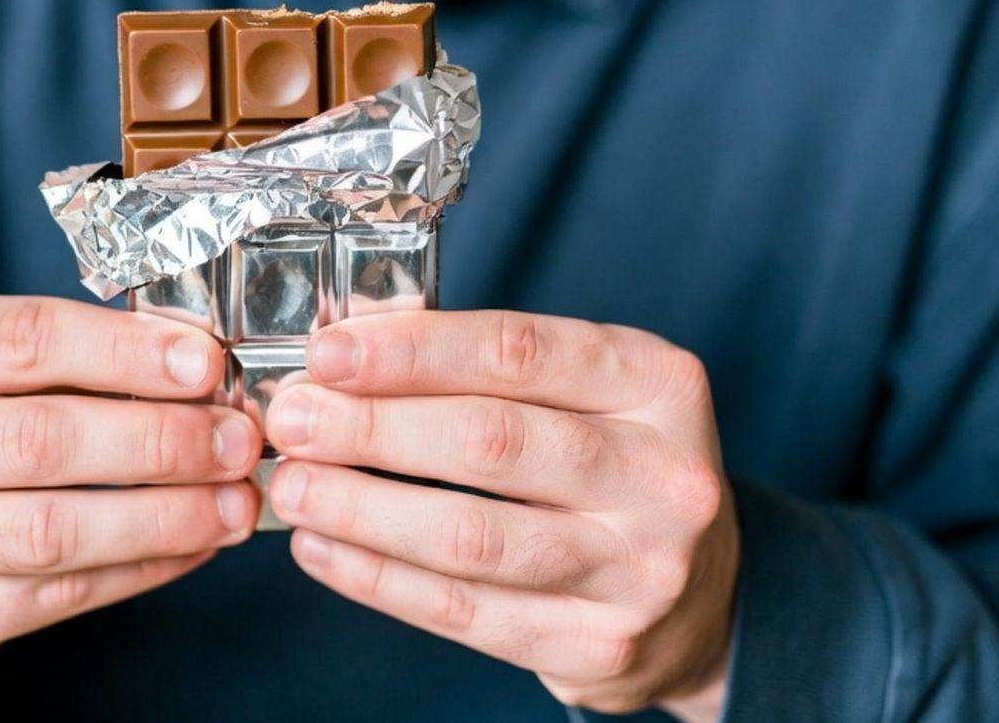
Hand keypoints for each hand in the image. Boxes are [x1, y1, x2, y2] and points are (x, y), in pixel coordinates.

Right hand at [0, 296, 262, 676]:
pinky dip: (142, 568)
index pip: (23, 340)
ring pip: (53, 530)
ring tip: (234, 502)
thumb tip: (199, 367)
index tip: (205, 363)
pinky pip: (59, 595)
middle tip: (237, 440)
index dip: (124, 351)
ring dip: (165, 517)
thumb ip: (72, 357)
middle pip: (42, 440)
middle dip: (160, 441)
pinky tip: (195, 545)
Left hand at [263, 311, 736, 718]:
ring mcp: (641, 571)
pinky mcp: (600, 647)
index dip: (412, 351)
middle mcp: (665, 476)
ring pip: (475, 536)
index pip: (520, 351)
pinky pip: (466, 613)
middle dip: (374, 428)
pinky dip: (380, 579)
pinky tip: (324, 548)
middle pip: (493, 442)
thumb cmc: (613, 467)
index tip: (328, 353)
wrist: (705, 596)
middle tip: (293, 420)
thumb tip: (346, 355)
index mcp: (659, 383)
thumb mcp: (589, 393)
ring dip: (365, 507)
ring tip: (294, 486)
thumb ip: (487, 369)